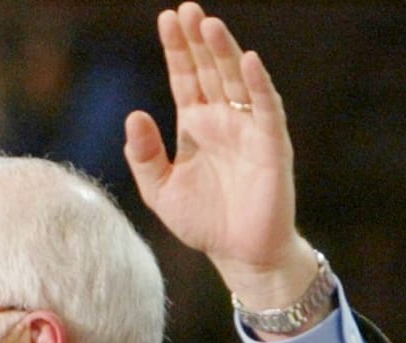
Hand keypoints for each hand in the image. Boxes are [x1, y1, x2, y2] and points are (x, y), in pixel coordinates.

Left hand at [124, 2, 317, 307]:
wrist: (239, 255)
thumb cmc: (203, 221)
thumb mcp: (160, 190)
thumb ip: (144, 155)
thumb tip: (134, 114)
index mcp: (196, 125)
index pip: (184, 78)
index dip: (176, 50)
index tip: (166, 19)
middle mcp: (223, 119)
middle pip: (209, 70)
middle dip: (197, 40)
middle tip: (186, 8)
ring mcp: (248, 128)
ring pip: (236, 81)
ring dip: (224, 52)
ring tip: (208, 24)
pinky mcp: (271, 144)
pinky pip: (266, 108)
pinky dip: (258, 84)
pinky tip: (247, 60)